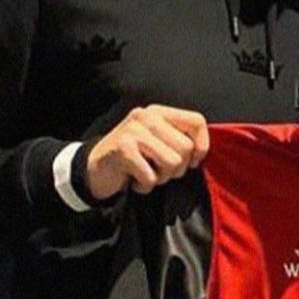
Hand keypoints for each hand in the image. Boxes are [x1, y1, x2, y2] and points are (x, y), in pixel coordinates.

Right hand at [86, 105, 209, 200]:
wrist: (95, 168)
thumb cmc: (134, 157)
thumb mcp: (157, 141)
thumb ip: (178, 139)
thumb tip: (203, 150)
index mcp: (159, 112)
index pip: (196, 121)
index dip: (202, 145)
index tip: (193, 161)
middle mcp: (147, 117)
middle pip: (186, 148)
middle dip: (178, 169)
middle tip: (160, 170)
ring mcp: (134, 132)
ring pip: (172, 162)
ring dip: (161, 178)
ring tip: (147, 173)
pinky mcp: (123, 150)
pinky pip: (151, 176)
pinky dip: (144, 186)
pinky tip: (133, 180)